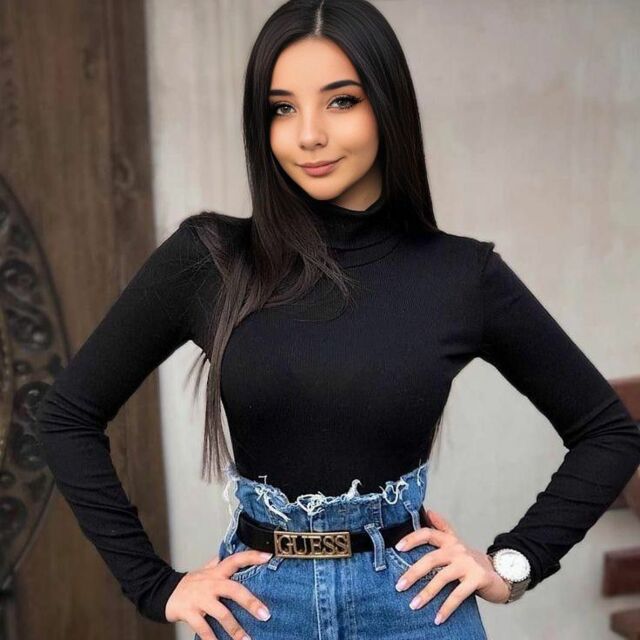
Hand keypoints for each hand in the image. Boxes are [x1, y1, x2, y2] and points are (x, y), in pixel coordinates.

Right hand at [165, 549, 273, 638]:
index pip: (236, 560)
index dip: (251, 556)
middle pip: (234, 590)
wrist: (164, 592)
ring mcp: (200, 599)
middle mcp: (210, 583)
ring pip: (221, 614)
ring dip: (235, 629)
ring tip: (246, 639)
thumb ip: (220, 563)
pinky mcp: (189, 613)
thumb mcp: (206, 570)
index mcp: (217, 572)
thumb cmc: (191, 582)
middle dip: (250, 602)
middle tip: (265, 614)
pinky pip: (203, 629)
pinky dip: (212, 639)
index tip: (267, 556)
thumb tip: (233, 551)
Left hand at [393, 509, 510, 624]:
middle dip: (413, 573)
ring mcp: (468, 564)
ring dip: (426, 593)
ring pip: (442, 578)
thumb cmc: (470, 561)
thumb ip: (442, 528)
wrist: (499, 574)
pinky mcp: (478, 579)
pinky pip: (458, 595)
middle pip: (431, 558)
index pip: (428, 534)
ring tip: (414, 605)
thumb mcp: (456, 543)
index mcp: (450, 540)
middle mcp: (458, 549)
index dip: (412, 538)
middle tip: (399, 586)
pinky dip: (446, 607)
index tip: (397, 548)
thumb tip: (428, 511)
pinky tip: (437, 617)